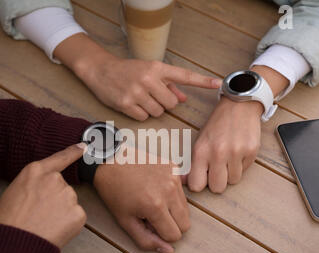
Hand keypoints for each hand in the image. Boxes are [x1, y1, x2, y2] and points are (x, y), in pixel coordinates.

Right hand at [0, 143, 87, 248]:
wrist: (14, 244)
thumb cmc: (7, 222)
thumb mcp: (14, 193)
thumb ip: (34, 186)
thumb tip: (43, 194)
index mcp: (35, 171)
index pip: (59, 158)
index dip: (72, 152)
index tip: (83, 147)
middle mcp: (55, 179)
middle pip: (62, 187)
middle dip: (55, 200)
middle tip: (39, 216)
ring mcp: (68, 195)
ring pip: (69, 203)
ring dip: (61, 213)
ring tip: (43, 225)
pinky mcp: (78, 212)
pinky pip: (76, 217)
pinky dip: (68, 225)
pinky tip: (54, 231)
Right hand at [54, 34, 220, 120]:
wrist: (100, 70)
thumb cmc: (128, 71)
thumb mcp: (149, 71)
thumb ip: (168, 84)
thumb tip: (184, 99)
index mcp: (156, 68)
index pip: (184, 75)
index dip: (202, 81)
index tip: (218, 83)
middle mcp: (148, 79)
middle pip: (171, 103)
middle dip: (166, 103)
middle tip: (154, 96)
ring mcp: (136, 92)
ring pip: (158, 112)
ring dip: (153, 109)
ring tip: (141, 99)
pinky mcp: (126, 104)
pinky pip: (144, 117)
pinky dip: (141, 114)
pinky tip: (133, 104)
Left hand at [93, 151, 189, 252]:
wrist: (110, 158)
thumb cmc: (114, 190)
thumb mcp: (125, 220)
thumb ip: (147, 240)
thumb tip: (169, 251)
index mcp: (155, 206)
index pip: (175, 235)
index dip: (160, 234)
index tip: (146, 223)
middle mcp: (169, 191)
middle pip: (185, 224)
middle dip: (170, 224)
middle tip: (150, 214)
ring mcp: (174, 177)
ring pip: (185, 208)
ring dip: (172, 210)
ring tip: (151, 200)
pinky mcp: (175, 167)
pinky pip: (181, 191)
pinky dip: (171, 194)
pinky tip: (154, 187)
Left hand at [187, 97, 262, 192]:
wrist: (239, 105)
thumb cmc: (217, 125)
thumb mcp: (200, 141)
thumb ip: (192, 163)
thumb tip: (182, 181)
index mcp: (201, 151)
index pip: (196, 185)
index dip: (199, 184)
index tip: (201, 179)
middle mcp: (218, 153)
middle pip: (217, 188)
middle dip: (217, 182)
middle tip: (217, 170)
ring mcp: (237, 153)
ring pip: (233, 181)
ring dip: (230, 173)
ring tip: (229, 158)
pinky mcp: (252, 151)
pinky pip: (245, 170)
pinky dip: (241, 165)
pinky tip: (238, 152)